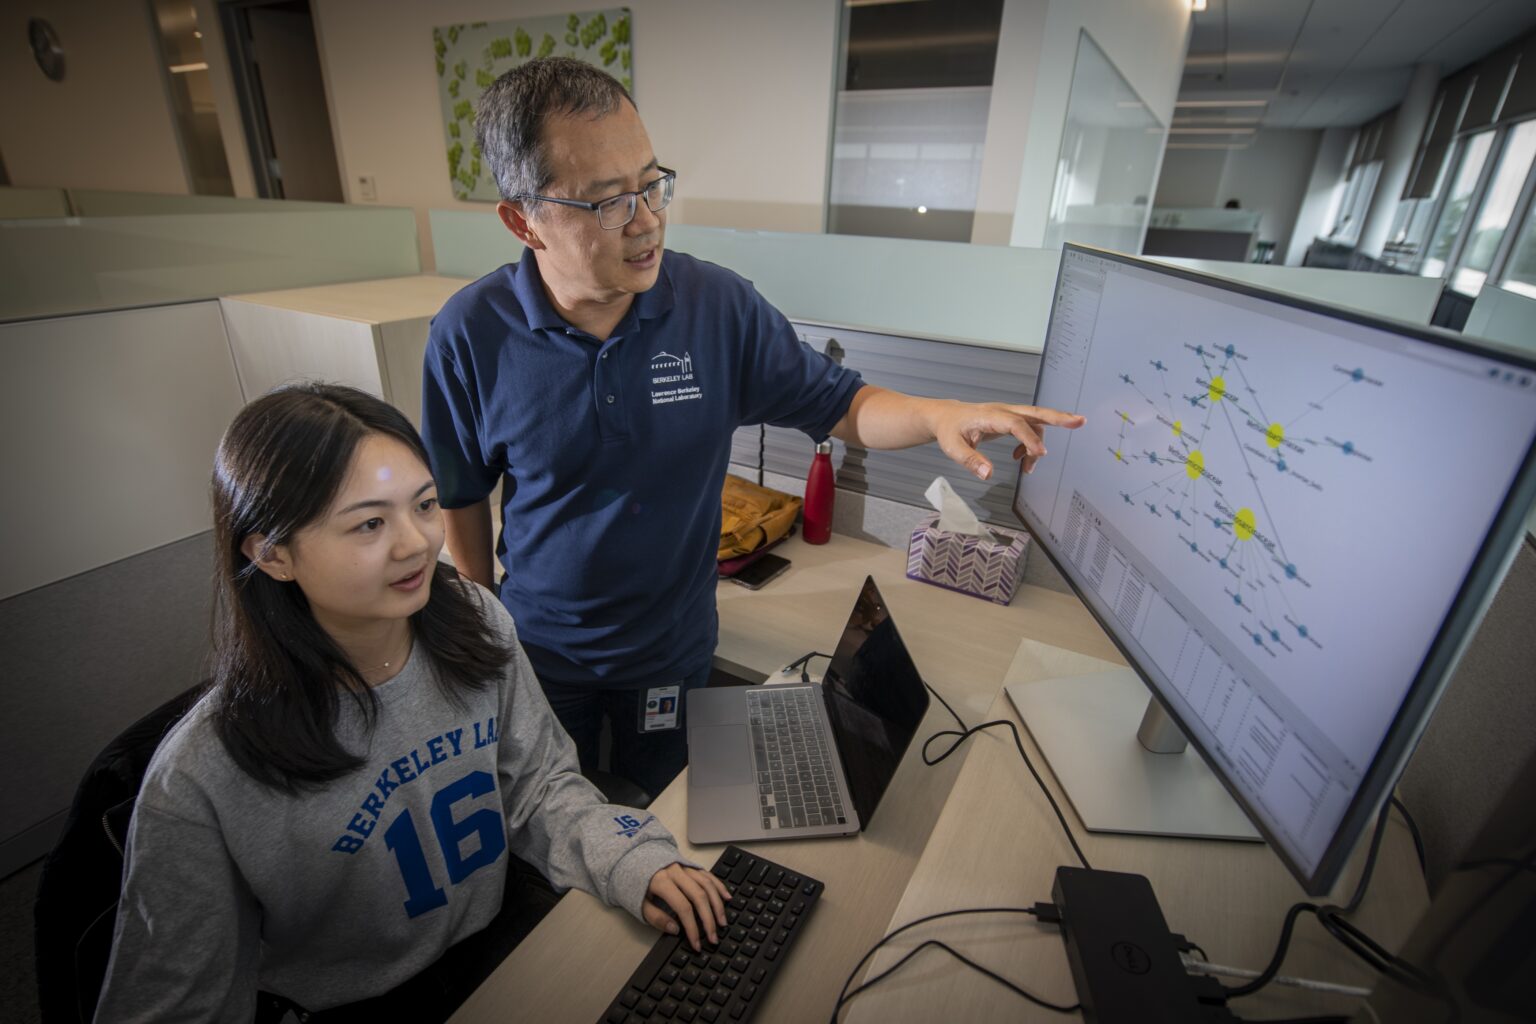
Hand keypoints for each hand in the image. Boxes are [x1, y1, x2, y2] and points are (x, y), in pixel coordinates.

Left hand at [643, 863, 731, 950]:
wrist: (632, 858)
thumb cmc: (635, 884)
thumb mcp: (638, 904)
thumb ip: (656, 918)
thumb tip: (676, 930)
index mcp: (661, 882)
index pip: (683, 907)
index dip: (692, 927)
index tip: (696, 943)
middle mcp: (676, 872)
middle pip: (699, 896)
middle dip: (709, 919)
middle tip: (713, 937)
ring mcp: (685, 867)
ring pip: (707, 885)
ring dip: (717, 905)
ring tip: (722, 922)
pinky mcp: (690, 865)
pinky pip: (708, 875)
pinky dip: (719, 886)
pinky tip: (727, 898)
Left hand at [926, 401, 1085, 479]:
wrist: (945, 418)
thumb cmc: (949, 430)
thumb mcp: (953, 448)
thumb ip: (971, 461)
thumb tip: (988, 474)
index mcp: (990, 415)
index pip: (1015, 424)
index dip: (1029, 438)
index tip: (1039, 454)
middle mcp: (1003, 411)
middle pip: (1035, 412)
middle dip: (1058, 417)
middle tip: (1080, 421)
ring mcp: (1008, 414)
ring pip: (1035, 423)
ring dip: (1037, 446)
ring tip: (1028, 467)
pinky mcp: (1010, 420)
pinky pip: (1029, 429)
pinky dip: (1030, 445)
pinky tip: (1021, 458)